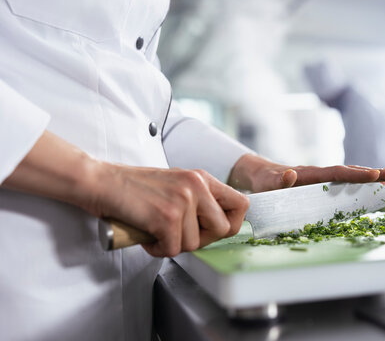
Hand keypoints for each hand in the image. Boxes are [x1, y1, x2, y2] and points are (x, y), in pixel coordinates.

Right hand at [85, 165, 248, 256]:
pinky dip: (157, 249)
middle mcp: (197, 186)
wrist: (100, 181)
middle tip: (179, 234)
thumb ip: (199, 200)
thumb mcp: (176, 184)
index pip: (241, 203)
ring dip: (173, 244)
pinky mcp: (166, 217)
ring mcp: (183, 201)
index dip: (231, 223)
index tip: (213, 230)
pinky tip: (146, 235)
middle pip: (222, 229)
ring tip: (155, 229)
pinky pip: (173, 249)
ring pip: (195, 244)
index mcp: (202, 178)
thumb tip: (219, 227)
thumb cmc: (134, 187)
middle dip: (201, 240)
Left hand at [228, 154, 384, 192]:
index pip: (336, 173)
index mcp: (309, 174)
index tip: (375, 175)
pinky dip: (355, 185)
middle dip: (370, 173)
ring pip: (346, 177)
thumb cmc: (263, 181)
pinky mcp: (318, 185)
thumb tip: (291, 175)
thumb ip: (280, 181)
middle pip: (347, 172)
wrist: (259, 174)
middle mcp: (318, 174)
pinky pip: (340, 184)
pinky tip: (368, 191)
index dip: (356, 175)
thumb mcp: (268, 183)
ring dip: (366, 178)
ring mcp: (319, 179)